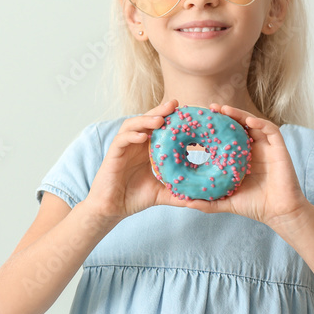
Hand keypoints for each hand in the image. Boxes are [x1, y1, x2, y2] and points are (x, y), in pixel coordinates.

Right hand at [81, 100, 181, 225]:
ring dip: (146, 120)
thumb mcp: (162, 194)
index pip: (159, 128)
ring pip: (133, 125)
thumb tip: (200, 198)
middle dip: (160, 111)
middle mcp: (136, 144)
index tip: (187, 112)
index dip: (171, 118)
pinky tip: (142, 137)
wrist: (113, 209)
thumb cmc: (135, 198)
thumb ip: (178, 192)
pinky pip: (121, 140)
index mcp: (147, 149)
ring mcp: (124, 147)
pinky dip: (131, 135)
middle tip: (175, 104)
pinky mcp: (113, 154)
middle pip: (147, 121)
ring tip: (160, 119)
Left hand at [161, 103, 310, 227]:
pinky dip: (260, 123)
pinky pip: (271, 130)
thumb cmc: (253, 206)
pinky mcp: (279, 149)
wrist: (278, 213)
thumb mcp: (225, 201)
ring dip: (239, 114)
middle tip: (210, 108)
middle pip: (238, 125)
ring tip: (224, 109)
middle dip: (225, 115)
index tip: (198, 121)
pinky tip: (249, 121)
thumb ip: (206, 202)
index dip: (214, 128)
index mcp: (240, 157)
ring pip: (253, 123)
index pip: (226, 136)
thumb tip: (184, 202)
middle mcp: (253, 149)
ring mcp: (266, 147)